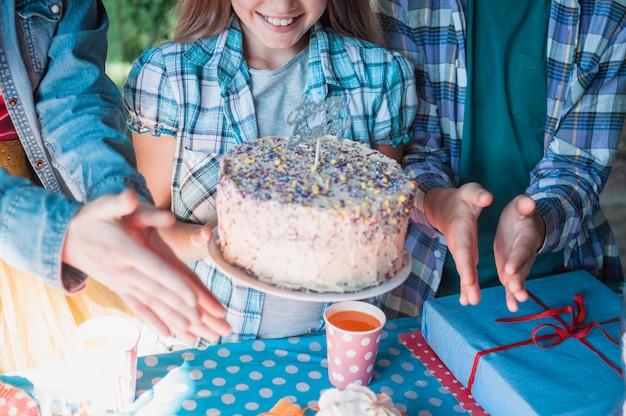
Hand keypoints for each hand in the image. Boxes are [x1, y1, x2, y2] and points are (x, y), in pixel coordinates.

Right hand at [62, 190, 230, 342]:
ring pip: (155, 305)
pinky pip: (140, 308)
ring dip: (177, 320)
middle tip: (211, 324)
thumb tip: (132, 196)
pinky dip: (156, 321)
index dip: (176, 286)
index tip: (194, 300)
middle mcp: (126, 273)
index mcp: (127, 252)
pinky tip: (170, 333)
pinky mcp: (121, 289)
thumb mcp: (103, 205)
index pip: (157, 272)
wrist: (65, 239)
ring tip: (199, 335)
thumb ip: (120, 202)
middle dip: (188, 310)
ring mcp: (123, 284)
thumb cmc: (90, 218)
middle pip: (162, 294)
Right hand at [424, 183, 492, 305]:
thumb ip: (478, 195)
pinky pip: (464, 272)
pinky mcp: (463, 255)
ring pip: (463, 271)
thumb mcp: (470, 192)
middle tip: (472, 299)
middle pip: (463, 265)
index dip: (466, 265)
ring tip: (471, 302)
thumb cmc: (461, 198)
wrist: (444, 206)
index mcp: (461, 229)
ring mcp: (460, 251)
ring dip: (467, 287)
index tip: (471, 280)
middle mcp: (458, 243)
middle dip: (467, 282)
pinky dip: (465, 286)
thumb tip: (487, 198)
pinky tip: (467, 300)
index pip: (464, 249)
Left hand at [494, 195, 545, 311]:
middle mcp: (524, 254)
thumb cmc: (520, 213)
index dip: (517, 259)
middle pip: (523, 268)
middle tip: (516, 290)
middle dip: (518, 280)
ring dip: (517, 291)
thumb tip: (528, 202)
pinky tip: (511, 307)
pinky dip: (512, 295)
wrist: (524, 223)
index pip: (521, 249)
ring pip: (519, 279)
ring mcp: (519, 264)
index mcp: (525, 238)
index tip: (510, 268)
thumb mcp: (519, 207)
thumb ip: (524, 205)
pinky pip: (512, 284)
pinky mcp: (512, 271)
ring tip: (515, 304)